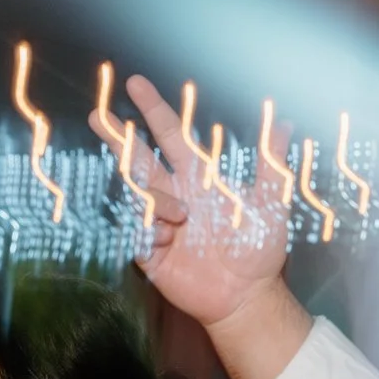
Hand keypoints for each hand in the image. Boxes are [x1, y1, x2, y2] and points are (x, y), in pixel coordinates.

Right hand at [89, 76, 295, 332]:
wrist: (246, 293)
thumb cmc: (259, 246)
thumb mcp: (270, 201)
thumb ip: (271, 163)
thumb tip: (282, 120)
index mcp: (198, 178)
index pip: (170, 136)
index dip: (154, 110)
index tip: (135, 85)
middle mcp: (174, 194)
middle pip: (138, 159)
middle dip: (118, 138)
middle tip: (95, 117)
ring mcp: (159, 222)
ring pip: (138, 196)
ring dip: (154, 201)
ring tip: (180, 218)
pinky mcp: (149, 251)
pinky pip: (137, 231)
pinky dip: (152, 231)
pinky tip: (170, 241)